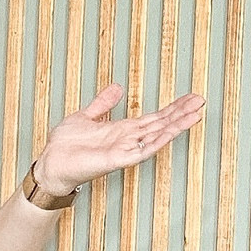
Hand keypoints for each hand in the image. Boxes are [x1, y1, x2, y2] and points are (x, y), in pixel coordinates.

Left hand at [36, 83, 205, 196]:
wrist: (50, 163)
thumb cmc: (65, 145)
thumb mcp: (86, 116)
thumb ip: (102, 103)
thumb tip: (116, 88)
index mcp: (122, 130)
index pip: (154, 118)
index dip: (172, 108)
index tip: (189, 98)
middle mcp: (128, 140)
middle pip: (161, 124)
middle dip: (181, 113)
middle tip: (201, 101)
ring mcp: (125, 150)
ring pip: (157, 136)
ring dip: (176, 125)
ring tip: (196, 114)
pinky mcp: (118, 160)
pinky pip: (142, 150)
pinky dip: (158, 140)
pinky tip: (171, 131)